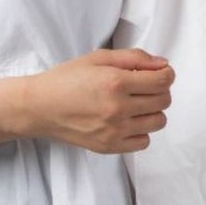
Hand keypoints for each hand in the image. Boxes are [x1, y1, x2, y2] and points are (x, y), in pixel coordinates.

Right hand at [0, 47, 174, 152]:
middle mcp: (118, 109)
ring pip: (157, 123)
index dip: (166, 74)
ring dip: (152, 112)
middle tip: (144, 88)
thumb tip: (163, 65)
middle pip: (163, 101)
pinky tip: (128, 123)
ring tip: (136, 106)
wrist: (39, 108)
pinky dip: (141, 132)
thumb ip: (134, 58)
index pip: (163, 81)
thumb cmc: (66, 79)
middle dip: (159, 91)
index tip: (158, 74)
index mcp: (116, 82)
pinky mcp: (108, 146)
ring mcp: (114, 131)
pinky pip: (143, 142)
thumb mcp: (99, 58)